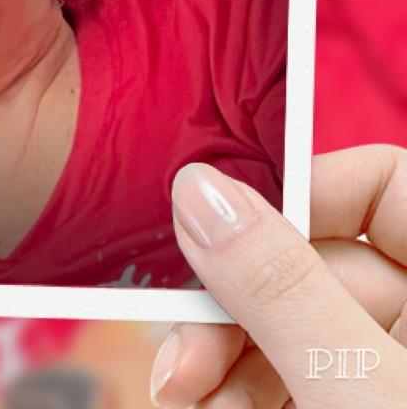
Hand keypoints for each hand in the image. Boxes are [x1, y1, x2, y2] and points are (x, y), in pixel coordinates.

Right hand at [149, 145, 406, 407]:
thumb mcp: (358, 388)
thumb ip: (282, 289)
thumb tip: (197, 188)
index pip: (380, 182)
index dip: (298, 192)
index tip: (217, 224)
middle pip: (309, 262)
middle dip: (230, 307)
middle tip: (182, 354)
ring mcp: (388, 367)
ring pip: (286, 321)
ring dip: (221, 357)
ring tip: (186, 397)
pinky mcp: (350, 398)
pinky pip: (287, 370)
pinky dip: (239, 388)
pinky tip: (211, 406)